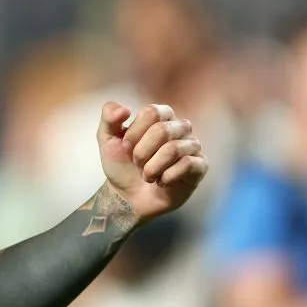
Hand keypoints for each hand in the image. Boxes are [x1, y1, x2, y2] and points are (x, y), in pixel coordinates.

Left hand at [96, 102, 208, 221]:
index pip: (152, 112)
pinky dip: (167, 177)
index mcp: (160, 115)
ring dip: (152, 168)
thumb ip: (109, 116)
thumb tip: (125, 109)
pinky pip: (188, 165)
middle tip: (137, 164)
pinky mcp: (200, 166)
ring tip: (147, 175)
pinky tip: (161, 182)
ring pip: (174, 149)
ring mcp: (192, 146)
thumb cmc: (121, 164)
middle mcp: (179, 127)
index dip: (134, 133)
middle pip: (162, 130)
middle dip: (142, 153)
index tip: (126, 147)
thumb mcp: (106, 139)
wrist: (127, 196)